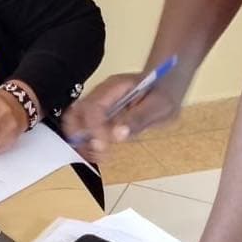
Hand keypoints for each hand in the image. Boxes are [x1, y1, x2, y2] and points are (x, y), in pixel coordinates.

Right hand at [62, 71, 182, 161]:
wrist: (165, 85)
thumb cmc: (164, 93)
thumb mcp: (158, 106)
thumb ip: (138, 119)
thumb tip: (118, 134)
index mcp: (115, 87)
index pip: (94, 107)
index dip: (95, 129)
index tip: (103, 146)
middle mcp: (102, 94)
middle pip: (76, 112)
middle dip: (79, 135)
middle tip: (95, 153)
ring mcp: (99, 103)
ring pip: (76, 120)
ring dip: (82, 141)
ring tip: (98, 155)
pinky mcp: (100, 114)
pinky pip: (85, 127)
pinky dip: (88, 141)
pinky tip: (100, 151)